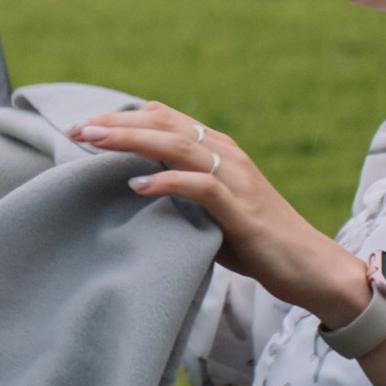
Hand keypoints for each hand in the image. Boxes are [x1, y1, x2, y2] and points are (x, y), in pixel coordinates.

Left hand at [67, 101, 356, 317]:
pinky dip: (167, 181)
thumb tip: (132, 190)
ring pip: (178, 145)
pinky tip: (137, 184)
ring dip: (132, 140)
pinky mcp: (242, 208)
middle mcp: (226, 155)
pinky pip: (200, 186)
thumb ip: (180, 193)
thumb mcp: (210, 211)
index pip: (164, 118)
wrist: (310, 268)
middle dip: (116, 124)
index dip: (123, 117)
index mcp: (217, 150)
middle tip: (75, 129)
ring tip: (93, 142)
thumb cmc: (256, 243)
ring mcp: (236, 178)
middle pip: (164, 124)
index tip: (84, 126)